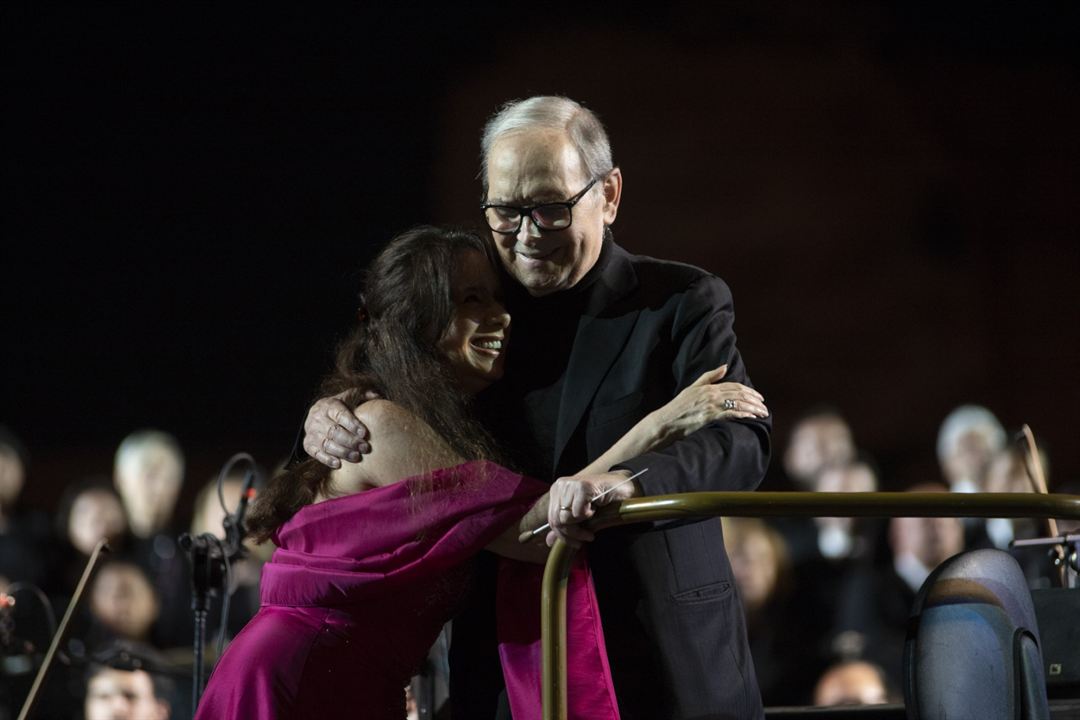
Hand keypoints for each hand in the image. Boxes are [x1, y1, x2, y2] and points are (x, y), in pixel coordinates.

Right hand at [302, 392, 376, 468]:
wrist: (315, 415)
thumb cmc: (339, 407)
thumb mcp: (349, 397)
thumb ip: (363, 395)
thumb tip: (377, 396)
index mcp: (329, 405)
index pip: (340, 414)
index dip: (352, 424)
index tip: (364, 433)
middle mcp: (318, 418)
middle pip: (334, 431)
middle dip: (351, 441)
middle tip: (365, 448)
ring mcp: (311, 432)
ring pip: (326, 444)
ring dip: (342, 452)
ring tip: (356, 457)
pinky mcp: (308, 444)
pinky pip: (316, 453)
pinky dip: (327, 459)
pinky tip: (338, 464)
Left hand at [546, 471, 638, 547]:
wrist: (621, 486)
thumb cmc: (601, 500)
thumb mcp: (580, 516)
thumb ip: (565, 526)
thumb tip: (548, 542)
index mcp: (556, 491)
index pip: (552, 520)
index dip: (564, 536)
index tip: (578, 543)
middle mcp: (560, 485)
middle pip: (556, 520)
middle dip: (572, 533)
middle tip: (588, 536)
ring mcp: (570, 484)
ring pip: (565, 518)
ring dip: (582, 524)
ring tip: (593, 519)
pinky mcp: (582, 485)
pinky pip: (577, 512)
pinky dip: (588, 515)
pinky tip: (595, 509)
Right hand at [651, 365, 767, 440]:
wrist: (667, 421)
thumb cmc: (678, 407)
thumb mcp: (692, 387)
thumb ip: (709, 377)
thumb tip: (724, 366)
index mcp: (709, 387)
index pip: (735, 386)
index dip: (749, 391)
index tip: (759, 397)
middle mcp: (712, 394)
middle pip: (739, 394)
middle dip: (755, 400)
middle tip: (764, 406)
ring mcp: (711, 405)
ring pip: (738, 403)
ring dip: (753, 408)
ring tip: (762, 413)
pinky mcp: (710, 416)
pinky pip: (731, 413)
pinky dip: (743, 414)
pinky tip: (751, 417)